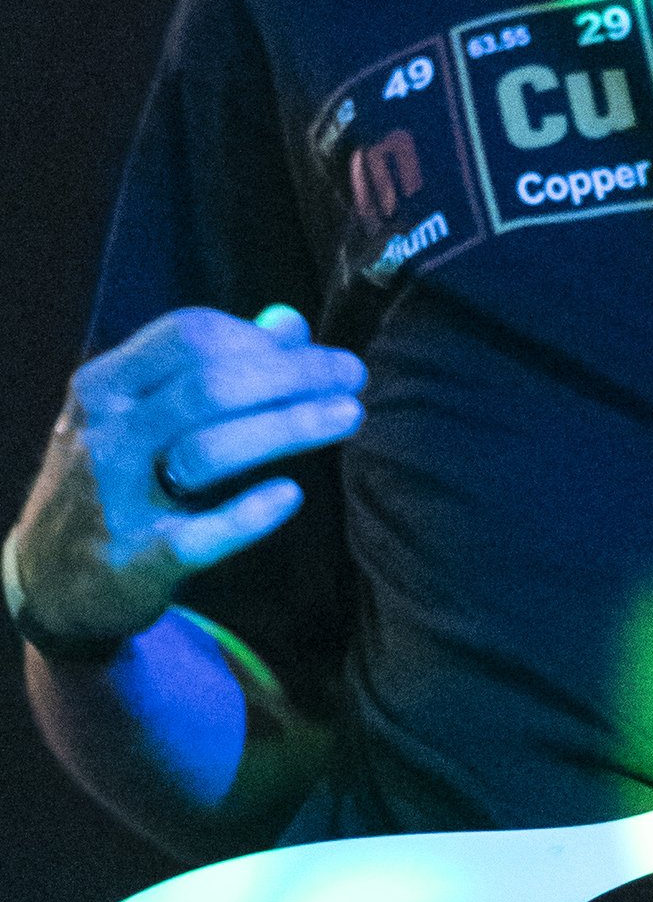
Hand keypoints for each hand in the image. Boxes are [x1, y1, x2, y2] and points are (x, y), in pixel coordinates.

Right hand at [8, 304, 364, 653]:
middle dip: (292, 376)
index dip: (262, 339)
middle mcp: (106, 434)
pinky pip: (199, 535)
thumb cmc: (115, 480)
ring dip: (288, 428)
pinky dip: (249, 514)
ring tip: (349, 417)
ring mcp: (117, 498)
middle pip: (210, 386)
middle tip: (353, 378)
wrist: (50, 579)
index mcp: (106, 385)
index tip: (320, 355)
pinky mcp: (137, 560)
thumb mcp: (141, 413)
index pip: (188, 335)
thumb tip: (289, 323)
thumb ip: (210, 366)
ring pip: (210, 450)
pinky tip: (290, 494)